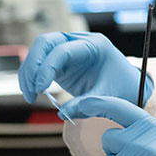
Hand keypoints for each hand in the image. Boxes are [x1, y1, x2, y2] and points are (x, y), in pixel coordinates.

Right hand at [19, 32, 152, 104]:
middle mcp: (78, 42)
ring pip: (39, 51)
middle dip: (33, 64)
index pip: (63, 49)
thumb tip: (62, 114)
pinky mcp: (61, 61)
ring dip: (29, 71)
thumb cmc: (122, 88)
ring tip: (30, 96)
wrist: (127, 86)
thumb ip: (88, 103)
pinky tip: (31, 93)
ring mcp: (68, 49)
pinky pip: (40, 63)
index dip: (47, 67)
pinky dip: (32, 76)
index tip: (40, 88)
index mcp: (94, 45)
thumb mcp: (109, 97)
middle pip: (45, 42)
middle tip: (32, 89)